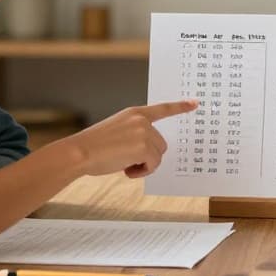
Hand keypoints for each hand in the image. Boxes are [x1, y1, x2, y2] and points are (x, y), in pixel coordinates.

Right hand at [65, 100, 196, 178]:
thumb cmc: (93, 147)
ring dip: (144, 165)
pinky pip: (153, 165)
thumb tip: (148, 153)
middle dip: (148, 156)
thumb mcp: (116, 132)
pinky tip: (125, 170)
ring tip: (123, 164)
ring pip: (157, 156)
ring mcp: (144, 132)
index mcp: (134, 113)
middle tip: (127, 161)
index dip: (180, 106)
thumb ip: (134, 134)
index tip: (195, 103)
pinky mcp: (144, 146)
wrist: (80, 152)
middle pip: (161, 144)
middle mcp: (141, 120)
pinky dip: (141, 172)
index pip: (162, 108)